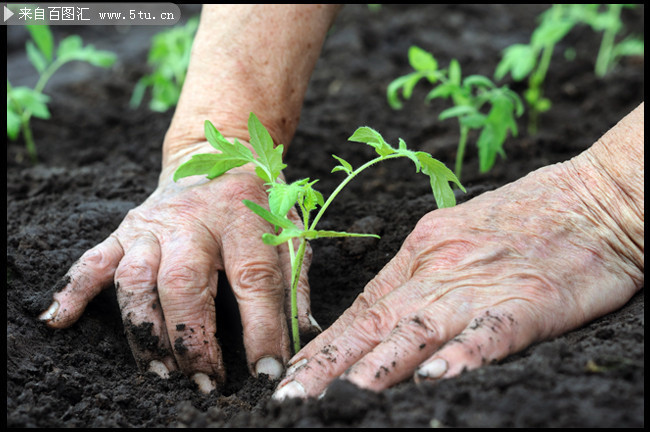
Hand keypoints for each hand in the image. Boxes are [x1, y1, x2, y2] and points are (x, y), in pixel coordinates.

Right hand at [39, 140, 315, 392]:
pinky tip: (60, 320)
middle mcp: (195, 221)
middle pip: (185, 283)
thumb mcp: (291, 229)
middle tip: (204, 382)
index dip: (262, 329)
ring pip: (136, 279)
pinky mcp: (127, 229)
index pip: (254, 279)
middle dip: (192, 339)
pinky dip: (74, 290)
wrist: (219, 150)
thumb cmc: (260, 198)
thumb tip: (303, 335)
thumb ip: (296, 280)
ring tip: (160, 372)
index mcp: (244, 218)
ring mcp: (154, 225)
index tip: (266, 371)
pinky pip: (94, 259)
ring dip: (144, 330)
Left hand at [274, 153, 642, 398]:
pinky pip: (489, 332)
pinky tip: (434, 378)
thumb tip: (380, 312)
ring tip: (341, 397)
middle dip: (330, 365)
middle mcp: (440, 270)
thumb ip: (418, 273)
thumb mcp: (453, 234)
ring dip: (377, 366)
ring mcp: (481, 285)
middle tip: (291, 396)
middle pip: (376, 324)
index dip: (325, 345)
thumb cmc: (522, 216)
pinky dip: (460, 356)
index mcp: (420, 253)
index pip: (363, 308)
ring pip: (418, 330)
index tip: (294, 372)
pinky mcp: (529, 301)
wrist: (592, 197)